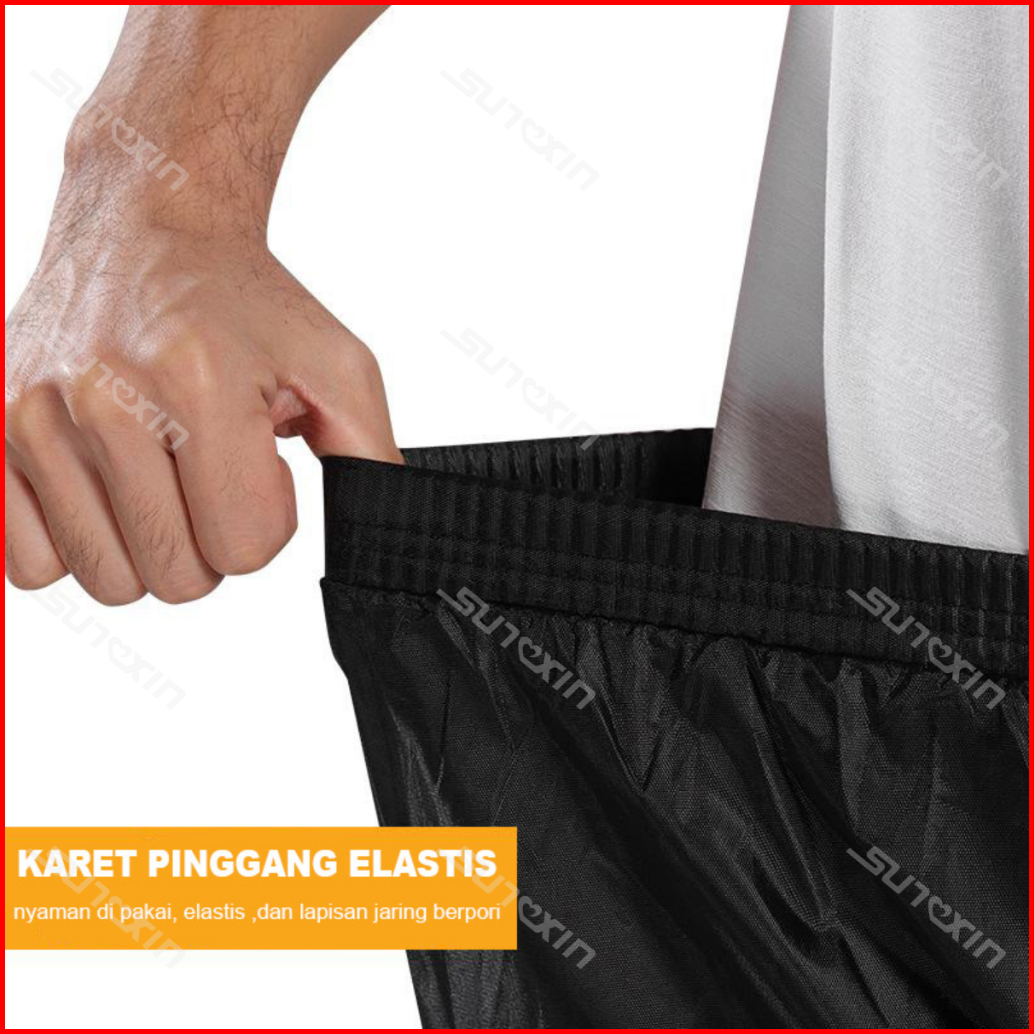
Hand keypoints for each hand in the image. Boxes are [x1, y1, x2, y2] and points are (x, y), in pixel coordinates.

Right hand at [6, 222, 401, 605]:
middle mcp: (101, 400)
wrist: (147, 224)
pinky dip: (80, 542)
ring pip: (109, 582)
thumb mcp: (338, 366)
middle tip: (210, 472)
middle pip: (178, 579)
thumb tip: (382, 540)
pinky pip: (31, 566)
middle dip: (213, 540)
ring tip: (160, 473)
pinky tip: (106, 485)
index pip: (244, 549)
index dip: (268, 518)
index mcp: (199, 384)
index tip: (258, 462)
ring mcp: (30, 416)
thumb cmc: (244, 301)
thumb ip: (371, 459)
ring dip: (150, 546)